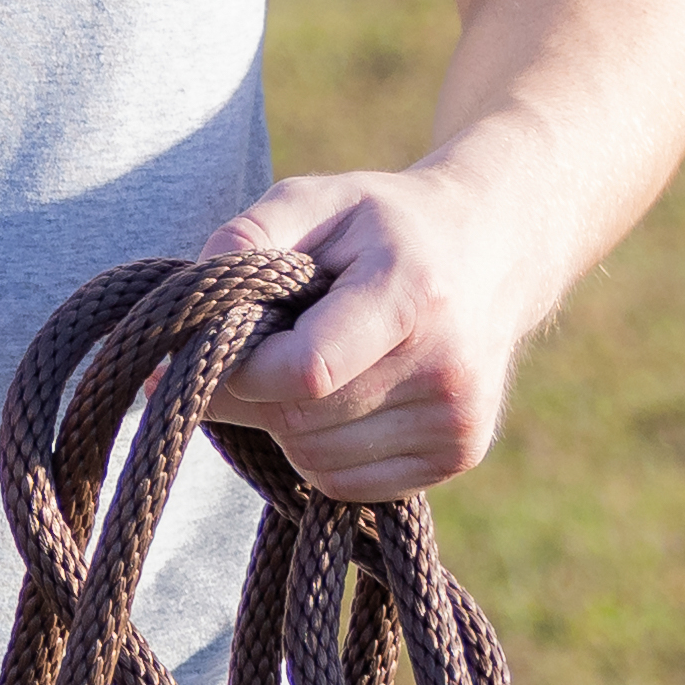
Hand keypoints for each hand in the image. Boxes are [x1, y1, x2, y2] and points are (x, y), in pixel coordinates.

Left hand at [203, 164, 558, 496]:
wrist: (497, 250)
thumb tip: (187, 319)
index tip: (225, 342)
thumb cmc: (386, 225)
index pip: (305, 371)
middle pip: (302, 421)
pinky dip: (320, 450)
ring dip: (286, 425)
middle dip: (256, 394)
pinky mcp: (459, 454)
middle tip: (263, 349)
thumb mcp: (318, 199)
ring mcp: (458, 420)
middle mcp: (447, 366)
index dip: (245, 367)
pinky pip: (345, 484)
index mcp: (413, 294)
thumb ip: (246, 238)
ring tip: (313, 366)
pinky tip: (344, 397)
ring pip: (316, 461)